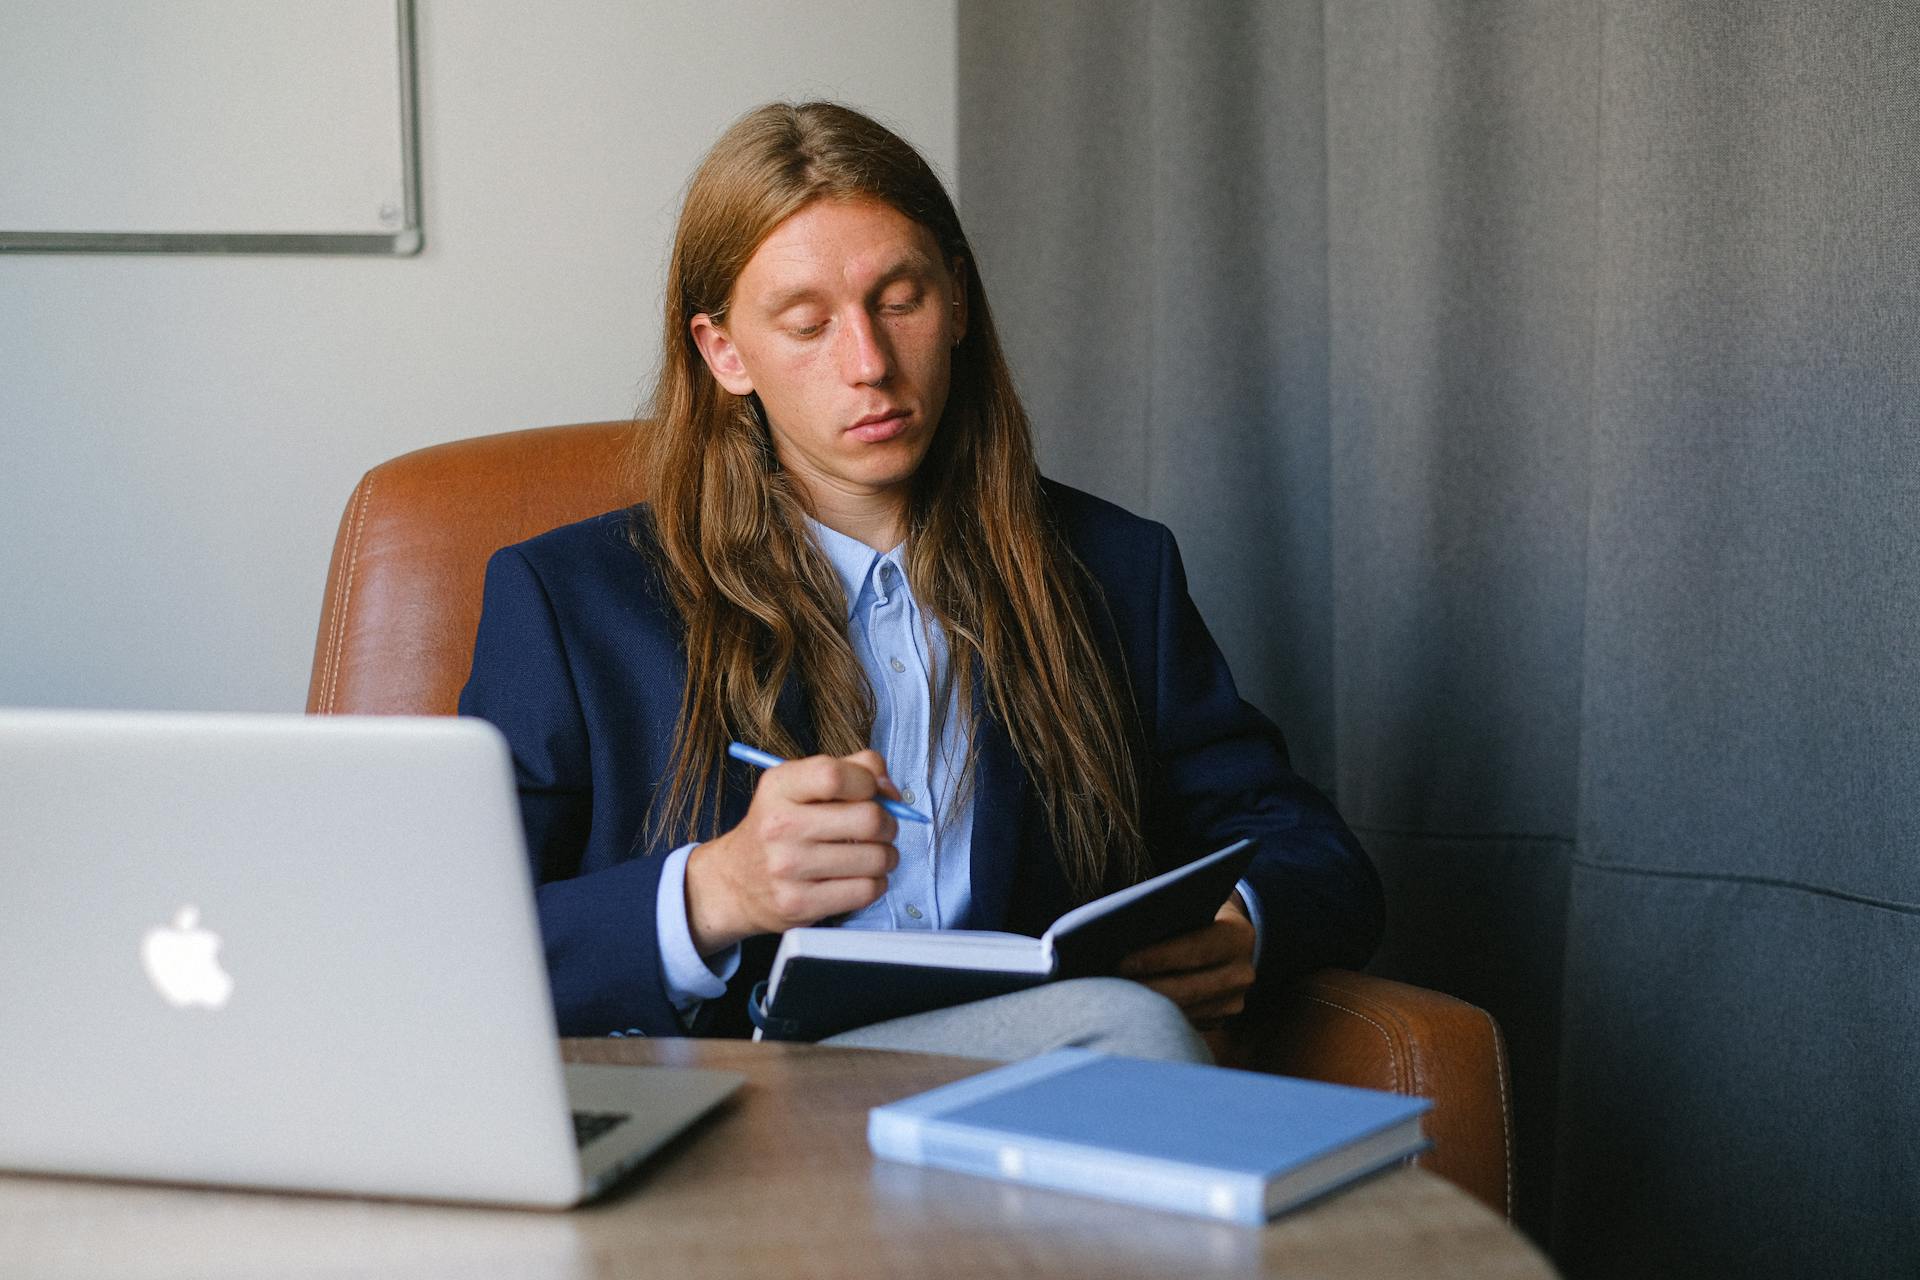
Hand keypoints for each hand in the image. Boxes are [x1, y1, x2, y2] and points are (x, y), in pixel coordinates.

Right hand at [684, 750, 901, 954]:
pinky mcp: (800, 903)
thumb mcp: (799, 785)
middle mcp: (780, 826)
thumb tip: (891, 790)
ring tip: (873, 855)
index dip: (868, 782)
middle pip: (868, 819)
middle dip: (889, 823)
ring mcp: (788, 868)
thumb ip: (851, 770)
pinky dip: (876, 884)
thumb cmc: (779, 827)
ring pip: (876, 858)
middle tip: (882, 828)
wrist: (734, 882)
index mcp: (779, 787)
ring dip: (886, 856)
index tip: (872, 792)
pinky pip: (866, 890)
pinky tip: (861, 877)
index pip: (834, 775)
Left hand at [1115, 894, 1256, 1030]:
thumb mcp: (1187, 905)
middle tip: (1107, 987)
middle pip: (1187, 988)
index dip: (1157, 957)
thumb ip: (1165, 917)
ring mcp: (1234, 1002)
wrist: (1228, 935)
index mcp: (1237, 936)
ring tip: (1111, 999)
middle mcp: (1243, 973)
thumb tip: (1119, 935)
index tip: (1120, 962)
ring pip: (1184, 1010)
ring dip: (1147, 1006)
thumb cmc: (1194, 913)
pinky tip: (1129, 1007)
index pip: (1194, 949)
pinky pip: (1183, 1021)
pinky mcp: (1220, 1020)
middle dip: (1145, 988)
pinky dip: (1156, 1015)